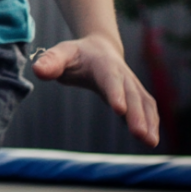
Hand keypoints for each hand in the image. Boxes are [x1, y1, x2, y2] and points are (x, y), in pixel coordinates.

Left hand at [31, 34, 159, 146]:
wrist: (99, 48)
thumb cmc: (77, 55)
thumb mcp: (61, 53)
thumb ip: (51, 61)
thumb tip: (38, 71)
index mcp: (103, 64)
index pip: (110, 80)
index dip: (115, 93)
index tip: (118, 110)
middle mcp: (123, 75)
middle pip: (131, 95)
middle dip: (136, 114)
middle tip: (140, 134)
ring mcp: (132, 85)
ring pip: (144, 103)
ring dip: (149, 122)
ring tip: (150, 142)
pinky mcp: (136, 96)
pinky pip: (147, 109)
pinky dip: (152, 123)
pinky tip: (151, 140)